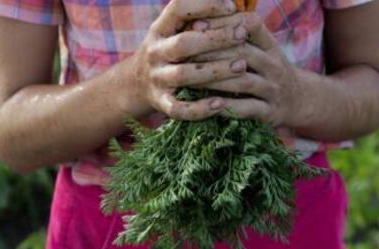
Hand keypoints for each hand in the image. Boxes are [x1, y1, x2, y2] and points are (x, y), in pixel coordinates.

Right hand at [118, 0, 249, 120]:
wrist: (137, 84)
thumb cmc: (168, 52)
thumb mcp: (173, 31)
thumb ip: (196, 19)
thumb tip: (232, 6)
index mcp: (160, 29)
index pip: (179, 9)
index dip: (205, 5)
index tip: (232, 7)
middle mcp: (155, 53)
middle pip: (183, 44)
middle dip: (216, 38)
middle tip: (242, 34)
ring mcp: (157, 80)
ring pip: (184, 75)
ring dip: (215, 70)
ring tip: (242, 66)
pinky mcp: (161, 104)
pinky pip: (180, 109)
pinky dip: (200, 109)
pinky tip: (221, 104)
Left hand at [189, 12, 302, 126]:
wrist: (299, 100)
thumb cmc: (268, 71)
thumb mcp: (262, 48)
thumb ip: (238, 36)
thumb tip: (198, 19)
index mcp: (269, 45)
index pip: (250, 24)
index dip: (224, 22)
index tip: (195, 24)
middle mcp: (273, 65)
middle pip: (243, 52)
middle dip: (211, 51)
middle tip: (183, 53)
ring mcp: (273, 89)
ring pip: (243, 81)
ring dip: (215, 79)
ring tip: (189, 79)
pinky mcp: (270, 112)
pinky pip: (248, 108)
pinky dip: (229, 107)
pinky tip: (210, 105)